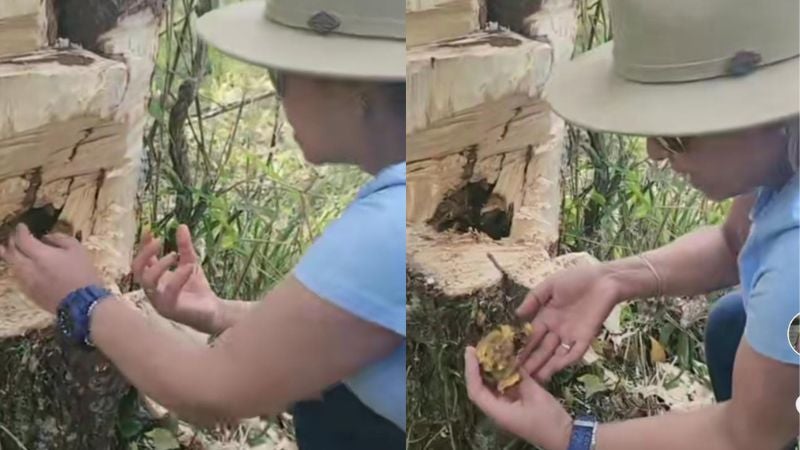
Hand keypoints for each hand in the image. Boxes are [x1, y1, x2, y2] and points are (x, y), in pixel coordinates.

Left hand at [0, 224, 103, 313]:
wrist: (83, 303)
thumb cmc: (83, 274)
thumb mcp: (78, 249)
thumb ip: (60, 239)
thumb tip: (46, 238)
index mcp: (41, 255)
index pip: (22, 239)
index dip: (20, 231)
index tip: (21, 226)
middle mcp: (29, 268)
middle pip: (11, 253)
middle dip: (11, 242)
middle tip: (14, 237)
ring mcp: (27, 282)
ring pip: (12, 266)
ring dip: (10, 257)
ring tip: (9, 251)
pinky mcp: (30, 293)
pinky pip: (18, 278)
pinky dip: (17, 269)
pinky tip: (20, 268)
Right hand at [132, 224, 220, 332]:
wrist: (214, 311)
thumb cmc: (198, 289)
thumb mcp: (191, 263)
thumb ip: (186, 247)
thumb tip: (182, 226)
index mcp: (155, 280)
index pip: (141, 262)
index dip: (143, 246)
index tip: (149, 230)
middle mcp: (153, 291)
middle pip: (137, 271)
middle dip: (144, 254)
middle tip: (158, 240)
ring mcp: (159, 301)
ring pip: (147, 282)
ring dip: (159, 265)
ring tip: (174, 254)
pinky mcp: (171, 309)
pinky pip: (168, 293)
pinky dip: (177, 277)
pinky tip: (189, 267)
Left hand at [465, 346, 572, 449]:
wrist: (565, 437)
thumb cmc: (549, 420)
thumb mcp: (535, 395)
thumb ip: (520, 377)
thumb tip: (509, 361)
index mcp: (499, 412)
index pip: (476, 390)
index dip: (471, 370)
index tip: (471, 351)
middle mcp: (498, 410)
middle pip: (480, 387)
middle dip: (476, 367)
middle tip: (477, 348)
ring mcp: (505, 408)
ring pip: (490, 387)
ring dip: (487, 370)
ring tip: (487, 351)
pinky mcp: (514, 405)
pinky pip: (502, 388)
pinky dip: (501, 375)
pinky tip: (504, 362)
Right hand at [516, 264, 620, 381]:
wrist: (604, 280)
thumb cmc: (576, 279)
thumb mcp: (550, 285)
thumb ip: (533, 299)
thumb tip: (517, 314)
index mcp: (546, 317)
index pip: (531, 336)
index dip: (521, 347)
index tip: (509, 359)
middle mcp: (556, 330)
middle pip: (541, 349)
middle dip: (530, 362)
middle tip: (517, 376)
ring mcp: (571, 335)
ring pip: (556, 355)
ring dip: (545, 367)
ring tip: (533, 380)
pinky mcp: (586, 338)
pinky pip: (574, 353)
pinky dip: (565, 361)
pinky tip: (554, 369)